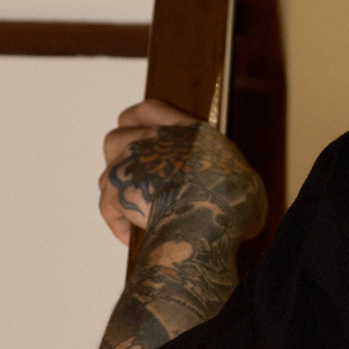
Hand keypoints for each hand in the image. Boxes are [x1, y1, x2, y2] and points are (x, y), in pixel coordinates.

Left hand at [98, 101, 263, 247]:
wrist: (212, 214)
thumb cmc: (234, 199)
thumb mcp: (240, 176)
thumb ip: (222, 178)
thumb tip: (230, 200)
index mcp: (187, 130)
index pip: (151, 109)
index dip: (141, 121)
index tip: (142, 133)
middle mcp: (154, 140)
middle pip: (117, 138)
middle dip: (120, 156)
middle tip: (136, 177)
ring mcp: (132, 163)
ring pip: (109, 174)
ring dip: (118, 190)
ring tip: (134, 211)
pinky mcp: (118, 190)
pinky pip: (108, 206)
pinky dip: (117, 222)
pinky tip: (129, 238)